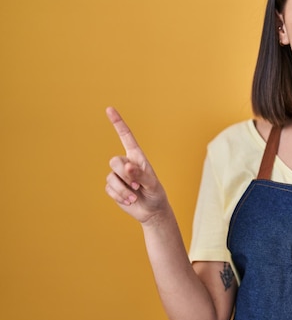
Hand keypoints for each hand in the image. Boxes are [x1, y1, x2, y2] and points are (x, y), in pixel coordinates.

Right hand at [104, 107, 168, 223]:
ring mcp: (118, 175)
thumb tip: (128, 167)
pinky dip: (121, 197)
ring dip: (124, 189)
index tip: (109, 109)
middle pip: (114, 161)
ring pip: (111, 177)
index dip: (118, 123)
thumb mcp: (153, 184)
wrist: (151, 210)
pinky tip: (130, 200)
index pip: (126, 137)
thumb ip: (141, 174)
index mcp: (137, 157)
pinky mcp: (113, 187)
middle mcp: (126, 163)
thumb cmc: (155, 193)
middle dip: (125, 175)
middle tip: (138, 185)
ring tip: (136, 194)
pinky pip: (109, 189)